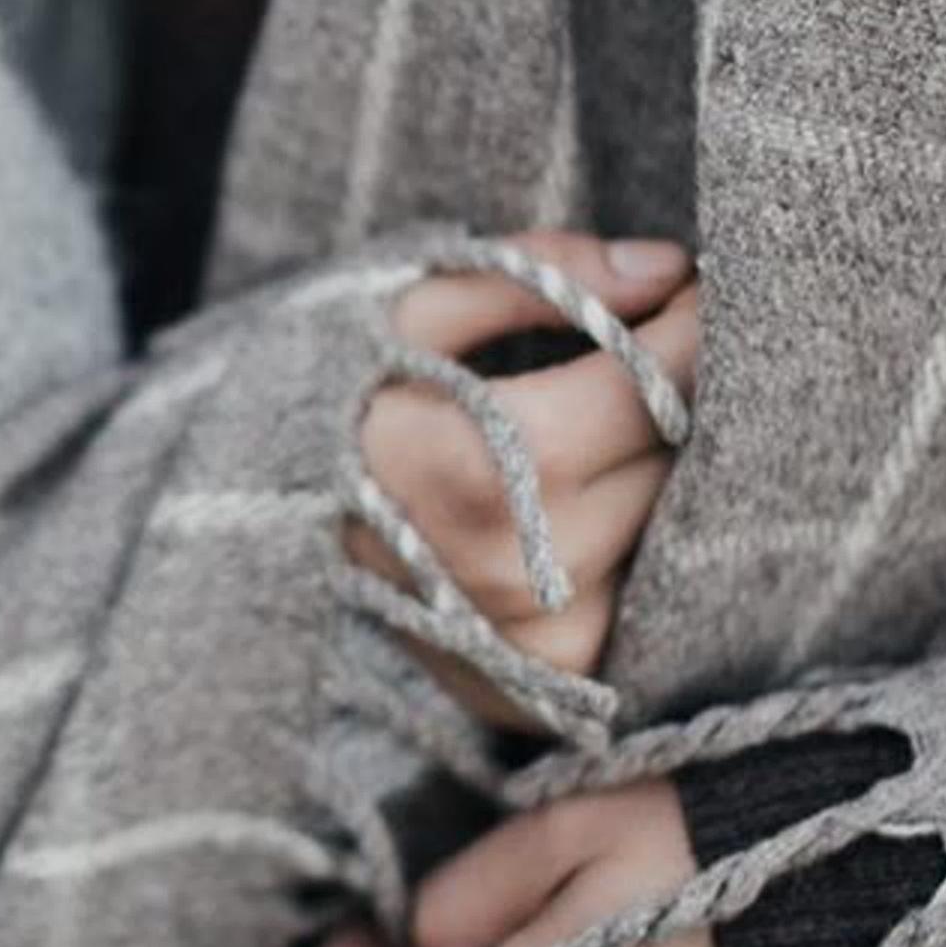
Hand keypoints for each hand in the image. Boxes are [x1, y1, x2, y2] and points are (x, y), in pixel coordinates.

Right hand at [347, 231, 697, 727]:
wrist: (250, 548)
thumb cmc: (328, 412)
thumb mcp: (400, 315)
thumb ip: (530, 277)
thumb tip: (658, 268)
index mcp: (473, 470)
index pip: (648, 389)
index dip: (690, 329)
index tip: (695, 286)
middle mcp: (518, 573)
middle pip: (672, 461)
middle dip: (680, 395)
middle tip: (659, 345)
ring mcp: (542, 640)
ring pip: (671, 527)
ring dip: (664, 467)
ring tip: (615, 422)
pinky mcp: (556, 678)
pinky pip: (648, 590)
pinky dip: (639, 537)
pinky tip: (591, 500)